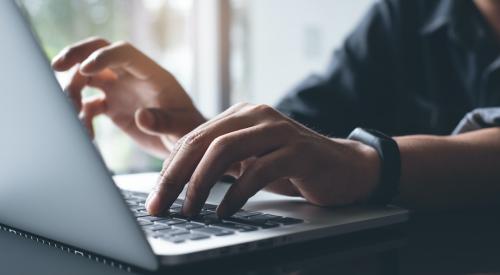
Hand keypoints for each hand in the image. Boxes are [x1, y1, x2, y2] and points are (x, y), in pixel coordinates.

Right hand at [52, 37, 205, 156]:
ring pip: (87, 77)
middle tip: (56, 66)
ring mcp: (121, 91)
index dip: (103, 56)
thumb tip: (141, 117)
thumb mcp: (182, 127)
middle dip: (76, 55)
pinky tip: (86, 134)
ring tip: (72, 113)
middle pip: (99, 52)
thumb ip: (163, 122)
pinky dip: (81, 116)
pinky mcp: (113, 107)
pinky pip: (89, 104)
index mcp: (152, 75)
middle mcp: (132, 78)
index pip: (124, 53)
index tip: (85, 69)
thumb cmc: (189, 130)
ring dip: (72, 90)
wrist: (184, 142)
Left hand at [145, 103, 380, 216]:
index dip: (169, 168)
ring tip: (189, 210)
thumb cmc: (292, 166)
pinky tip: (225, 211)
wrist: (344, 167)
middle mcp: (257, 115)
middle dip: (175, 176)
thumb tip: (177, 184)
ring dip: (200, 184)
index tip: (155, 197)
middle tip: (159, 205)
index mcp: (241, 115)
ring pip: (225, 150)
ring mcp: (278, 130)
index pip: (193, 137)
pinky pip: (258, 170)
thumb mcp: (250, 161)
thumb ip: (220, 163)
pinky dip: (236, 193)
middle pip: (203, 141)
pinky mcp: (298, 150)